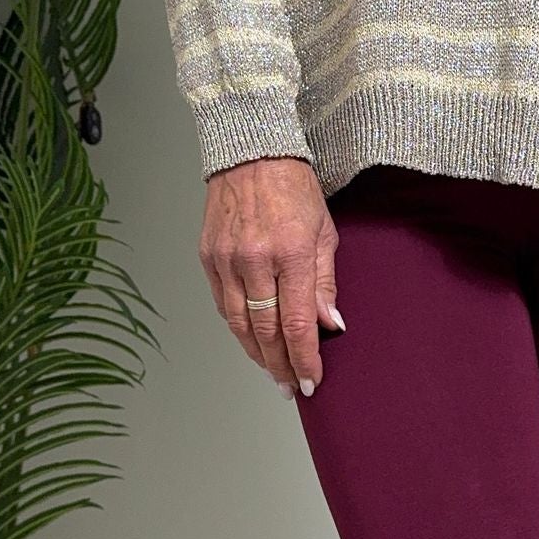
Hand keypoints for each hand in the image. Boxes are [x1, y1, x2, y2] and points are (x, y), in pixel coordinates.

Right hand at [200, 157, 342, 395]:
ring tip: (272, 370)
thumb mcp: (324, 232)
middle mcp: (255, 259)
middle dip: (280, 365)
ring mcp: (227, 260)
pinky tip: (251, 340)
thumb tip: (330, 325)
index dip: (304, 359)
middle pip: (265, 331)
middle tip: (290, 385)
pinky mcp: (208, 257)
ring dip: (257, 353)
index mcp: (291, 253)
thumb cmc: (294, 188)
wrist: (251, 153)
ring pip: (240, 324)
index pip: (297, 323)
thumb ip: (325, 282)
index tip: (310, 381)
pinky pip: (223, 305)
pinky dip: (238, 327)